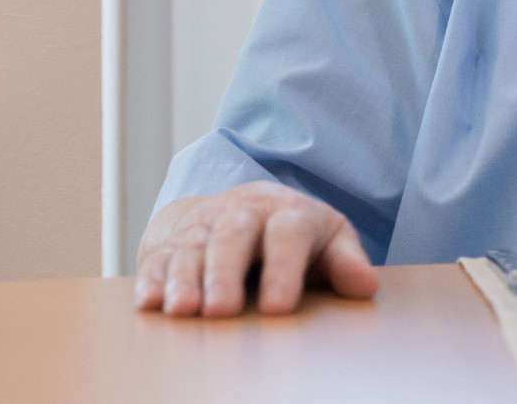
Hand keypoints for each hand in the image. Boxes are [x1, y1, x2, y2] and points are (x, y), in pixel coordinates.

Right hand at [134, 180, 379, 316]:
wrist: (243, 205)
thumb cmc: (294, 232)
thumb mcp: (327, 239)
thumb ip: (345, 261)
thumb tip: (366, 285)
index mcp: (288, 212)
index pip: (288, 235)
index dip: (284, 270)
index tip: (279, 307)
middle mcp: (243, 213)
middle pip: (233, 237)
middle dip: (226, 274)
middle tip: (223, 311)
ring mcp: (205, 225)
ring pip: (192, 247)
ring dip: (186, 279)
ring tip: (184, 311)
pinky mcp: (172, 242)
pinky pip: (159, 258)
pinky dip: (153, 279)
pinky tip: (150, 303)